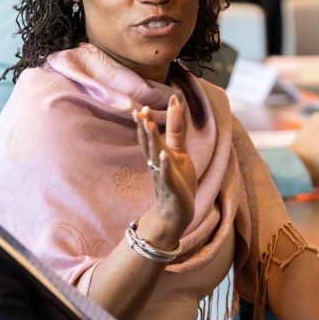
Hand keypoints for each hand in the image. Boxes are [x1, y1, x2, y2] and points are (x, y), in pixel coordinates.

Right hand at [134, 95, 195, 247]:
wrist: (173, 214)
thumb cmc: (176, 182)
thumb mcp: (178, 154)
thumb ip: (174, 131)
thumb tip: (175, 106)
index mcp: (158, 155)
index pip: (149, 137)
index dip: (146, 122)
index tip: (143, 106)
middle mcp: (157, 164)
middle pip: (148, 144)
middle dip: (145, 128)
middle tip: (141, 111)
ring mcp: (164, 177)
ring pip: (156, 156)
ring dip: (152, 141)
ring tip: (150, 125)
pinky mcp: (173, 189)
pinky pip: (167, 176)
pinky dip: (164, 166)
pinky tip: (164, 156)